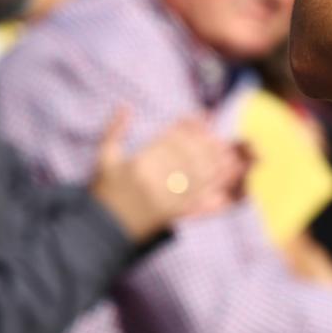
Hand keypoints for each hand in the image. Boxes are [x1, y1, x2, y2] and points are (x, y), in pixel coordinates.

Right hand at [90, 108, 246, 240]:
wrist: (101, 228)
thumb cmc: (104, 190)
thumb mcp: (104, 157)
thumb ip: (114, 129)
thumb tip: (124, 104)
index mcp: (138, 163)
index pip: (171, 140)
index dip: (189, 128)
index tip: (201, 119)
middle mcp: (154, 179)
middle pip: (188, 157)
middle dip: (207, 145)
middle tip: (219, 138)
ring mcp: (163, 198)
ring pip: (197, 177)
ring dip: (216, 165)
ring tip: (230, 156)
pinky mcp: (170, 214)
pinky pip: (197, 200)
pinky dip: (212, 191)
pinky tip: (224, 183)